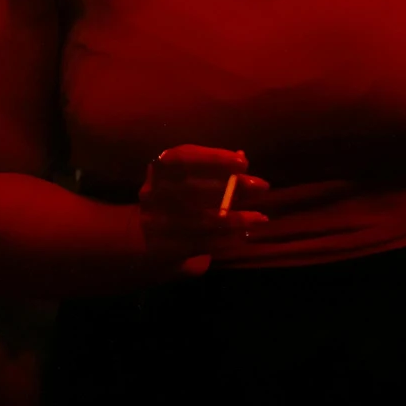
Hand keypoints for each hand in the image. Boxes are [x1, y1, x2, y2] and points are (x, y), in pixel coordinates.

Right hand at [138, 145, 268, 276]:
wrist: (144, 238)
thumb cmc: (175, 201)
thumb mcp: (188, 180)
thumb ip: (212, 170)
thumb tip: (241, 158)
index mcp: (158, 171)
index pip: (182, 157)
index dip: (213, 157)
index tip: (242, 162)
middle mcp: (153, 194)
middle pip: (193, 187)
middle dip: (231, 186)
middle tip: (261, 185)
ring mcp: (156, 223)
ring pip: (200, 220)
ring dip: (235, 219)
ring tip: (260, 217)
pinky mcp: (165, 248)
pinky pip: (201, 243)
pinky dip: (226, 239)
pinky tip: (245, 234)